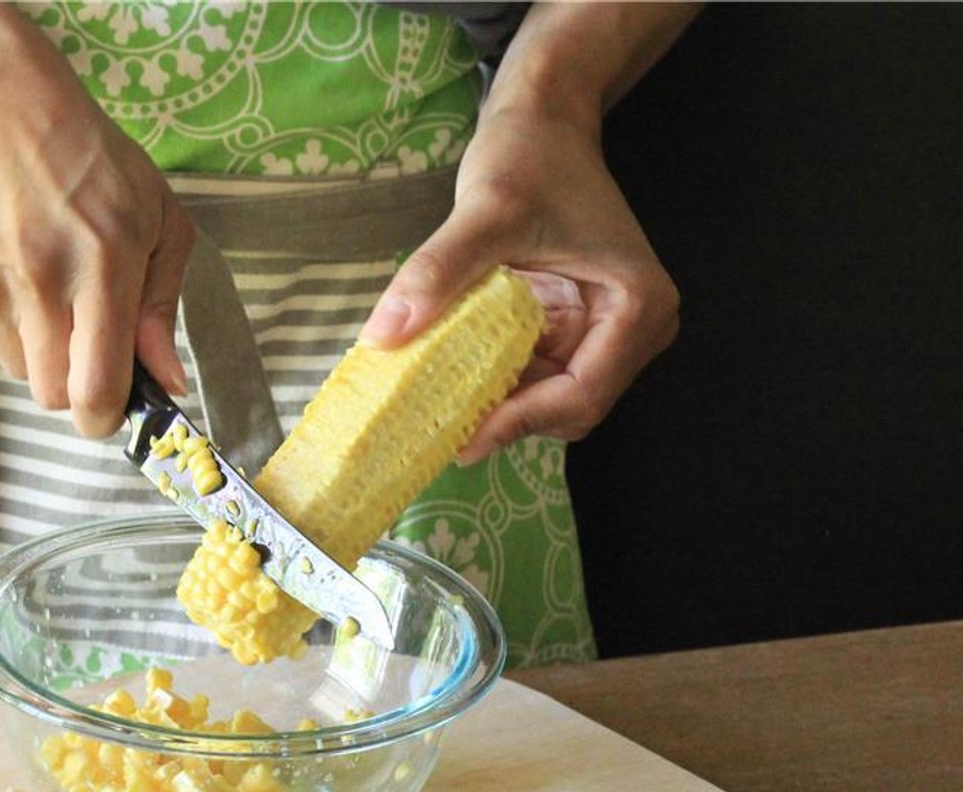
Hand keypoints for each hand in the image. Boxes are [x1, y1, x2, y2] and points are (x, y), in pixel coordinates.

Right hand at [0, 32, 192, 436]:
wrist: (0, 105)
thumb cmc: (96, 165)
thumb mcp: (159, 223)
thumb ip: (162, 310)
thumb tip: (167, 384)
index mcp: (102, 265)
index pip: (94, 386)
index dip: (105, 418)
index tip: (111, 412)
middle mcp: (36, 276)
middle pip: (50, 394)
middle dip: (73, 383)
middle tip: (85, 340)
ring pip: (16, 369)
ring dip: (40, 349)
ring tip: (48, 288)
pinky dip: (3, 318)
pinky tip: (12, 266)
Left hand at [361, 104, 678, 462]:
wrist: (542, 123)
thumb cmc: (529, 156)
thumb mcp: (483, 212)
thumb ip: (437, 272)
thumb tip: (383, 335)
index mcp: (638, 306)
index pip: (582, 394)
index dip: (521, 422)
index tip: (462, 437)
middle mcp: (635, 329)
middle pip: (570, 409)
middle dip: (509, 422)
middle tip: (439, 431)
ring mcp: (606, 334)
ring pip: (551, 403)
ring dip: (498, 409)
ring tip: (437, 411)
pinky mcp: (575, 331)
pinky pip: (536, 378)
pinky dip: (496, 387)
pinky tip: (450, 384)